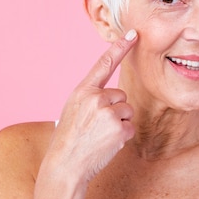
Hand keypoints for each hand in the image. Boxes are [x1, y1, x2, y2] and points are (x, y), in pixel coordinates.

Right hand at [46, 29, 137, 182]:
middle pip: (121, 96)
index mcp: (82, 91)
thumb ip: (91, 98)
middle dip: (115, 110)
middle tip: (96, 127)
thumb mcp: (73, 110)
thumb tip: (112, 96)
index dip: (120, 47)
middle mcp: (95, 98)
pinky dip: (122, 137)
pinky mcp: (119, 128)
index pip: (104, 64)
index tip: (133, 34)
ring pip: (127, 111)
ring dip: (119, 124)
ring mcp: (108, 112)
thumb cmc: (69, 139)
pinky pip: (130, 127)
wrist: (65, 165)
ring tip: (100, 136)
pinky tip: (106, 144)